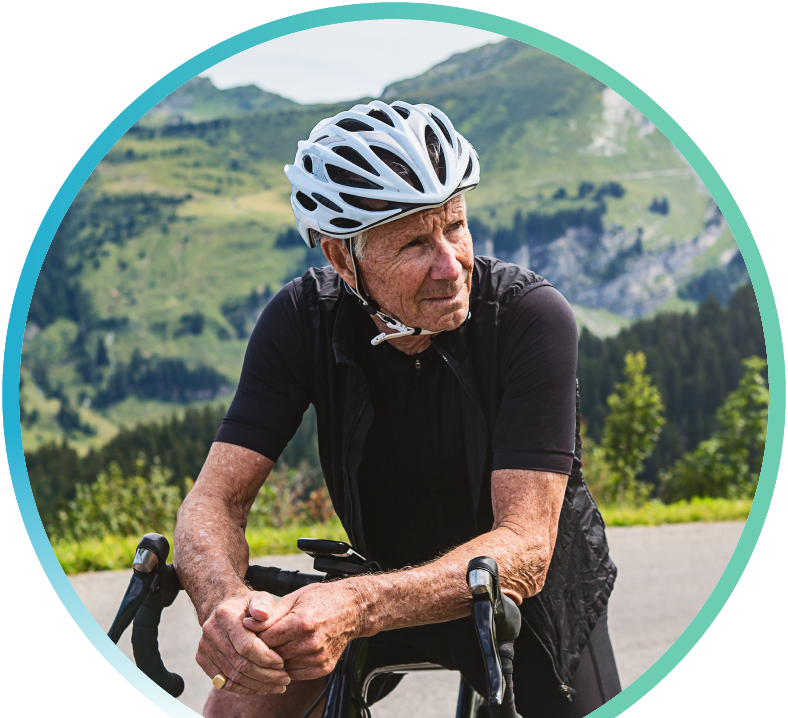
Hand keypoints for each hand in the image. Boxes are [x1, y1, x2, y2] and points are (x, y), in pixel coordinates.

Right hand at [196, 589, 291, 695]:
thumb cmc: (248, 605)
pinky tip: (261, 688)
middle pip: (240, 665)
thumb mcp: (260, 598)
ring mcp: (204, 647)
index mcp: (226, 615)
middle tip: (284, 679)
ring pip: (233, 677)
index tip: (282, 664)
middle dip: (265, 676)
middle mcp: (211, 631)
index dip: (266, 658)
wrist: (225, 608)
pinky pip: (224, 682)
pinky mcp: (202, 659)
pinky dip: (244, 688)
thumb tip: (263, 614)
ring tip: (277, 686)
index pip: (247, 646)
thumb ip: (264, 604)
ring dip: (257, 685)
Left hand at [242, 582, 364, 679]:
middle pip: (273, 654)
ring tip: (279, 643)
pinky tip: (291, 651)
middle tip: (264, 638)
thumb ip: (270, 614)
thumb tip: (246, 624)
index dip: (256, 634)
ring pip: (283, 666)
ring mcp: (318, 658)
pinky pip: (295, 674)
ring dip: (277, 657)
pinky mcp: (323, 668)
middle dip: (265, 647)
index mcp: (302, 622)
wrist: (352, 608)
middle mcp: (311, 643)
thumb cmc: (321, 599)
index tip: (254, 629)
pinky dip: (289, 665)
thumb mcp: (294, 598)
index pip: (266, 638)